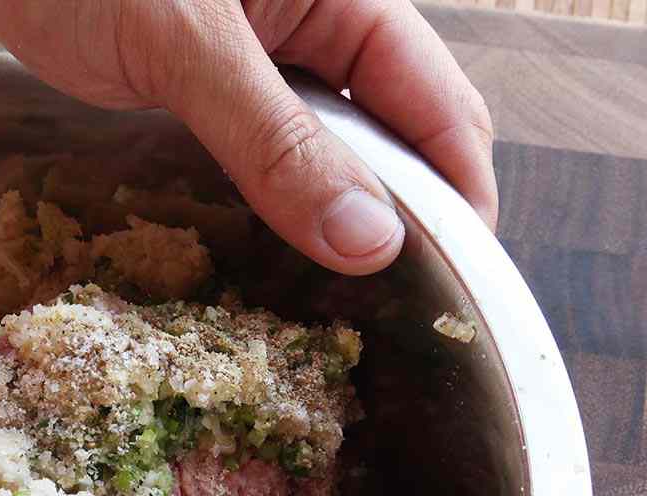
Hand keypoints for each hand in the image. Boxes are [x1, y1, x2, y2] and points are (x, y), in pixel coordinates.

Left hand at [0, 0, 496, 274]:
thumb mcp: (185, 43)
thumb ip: (274, 139)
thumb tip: (370, 240)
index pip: (440, 105)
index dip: (461, 196)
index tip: (457, 287)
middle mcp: (314, 27)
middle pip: (393, 136)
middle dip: (403, 218)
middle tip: (391, 317)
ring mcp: (257, 62)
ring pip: (326, 153)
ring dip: (333, 221)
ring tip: (334, 309)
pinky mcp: (202, 90)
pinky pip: (261, 156)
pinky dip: (271, 207)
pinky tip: (264, 261)